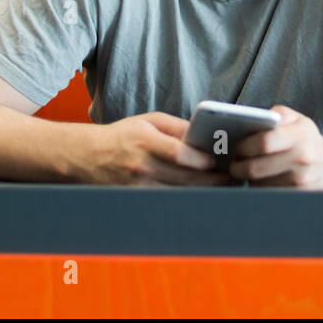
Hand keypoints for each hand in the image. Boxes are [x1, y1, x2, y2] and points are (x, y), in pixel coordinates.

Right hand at [88, 112, 230, 186]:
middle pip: (183, 178)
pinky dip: (186, 200)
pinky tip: (202, 197)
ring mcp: (138, 187)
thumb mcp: (148, 121)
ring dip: (203, 193)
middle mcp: (141, 166)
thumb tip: (204, 135)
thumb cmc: (123, 135)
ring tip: (225, 189)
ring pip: (178, 194)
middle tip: (234, 179)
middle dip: (212, 180)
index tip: (220, 162)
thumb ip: (177, 127)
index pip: (177, 153)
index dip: (201, 160)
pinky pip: (167, 201)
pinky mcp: (137, 199)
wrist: (88, 156)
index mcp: (145, 141)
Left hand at [228, 105, 322, 188]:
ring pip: (258, 184)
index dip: (244, 146)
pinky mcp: (297, 198)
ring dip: (247, 180)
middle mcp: (302, 159)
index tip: (237, 148)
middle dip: (238, 166)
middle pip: (255, 168)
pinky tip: (258, 181)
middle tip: (233, 163)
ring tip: (244, 171)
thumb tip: (256, 117)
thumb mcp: (299, 121)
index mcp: (301, 136)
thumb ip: (278, 113)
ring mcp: (300, 182)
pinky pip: (267, 195)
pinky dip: (259, 189)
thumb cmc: (309, 141)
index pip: (264, 142)